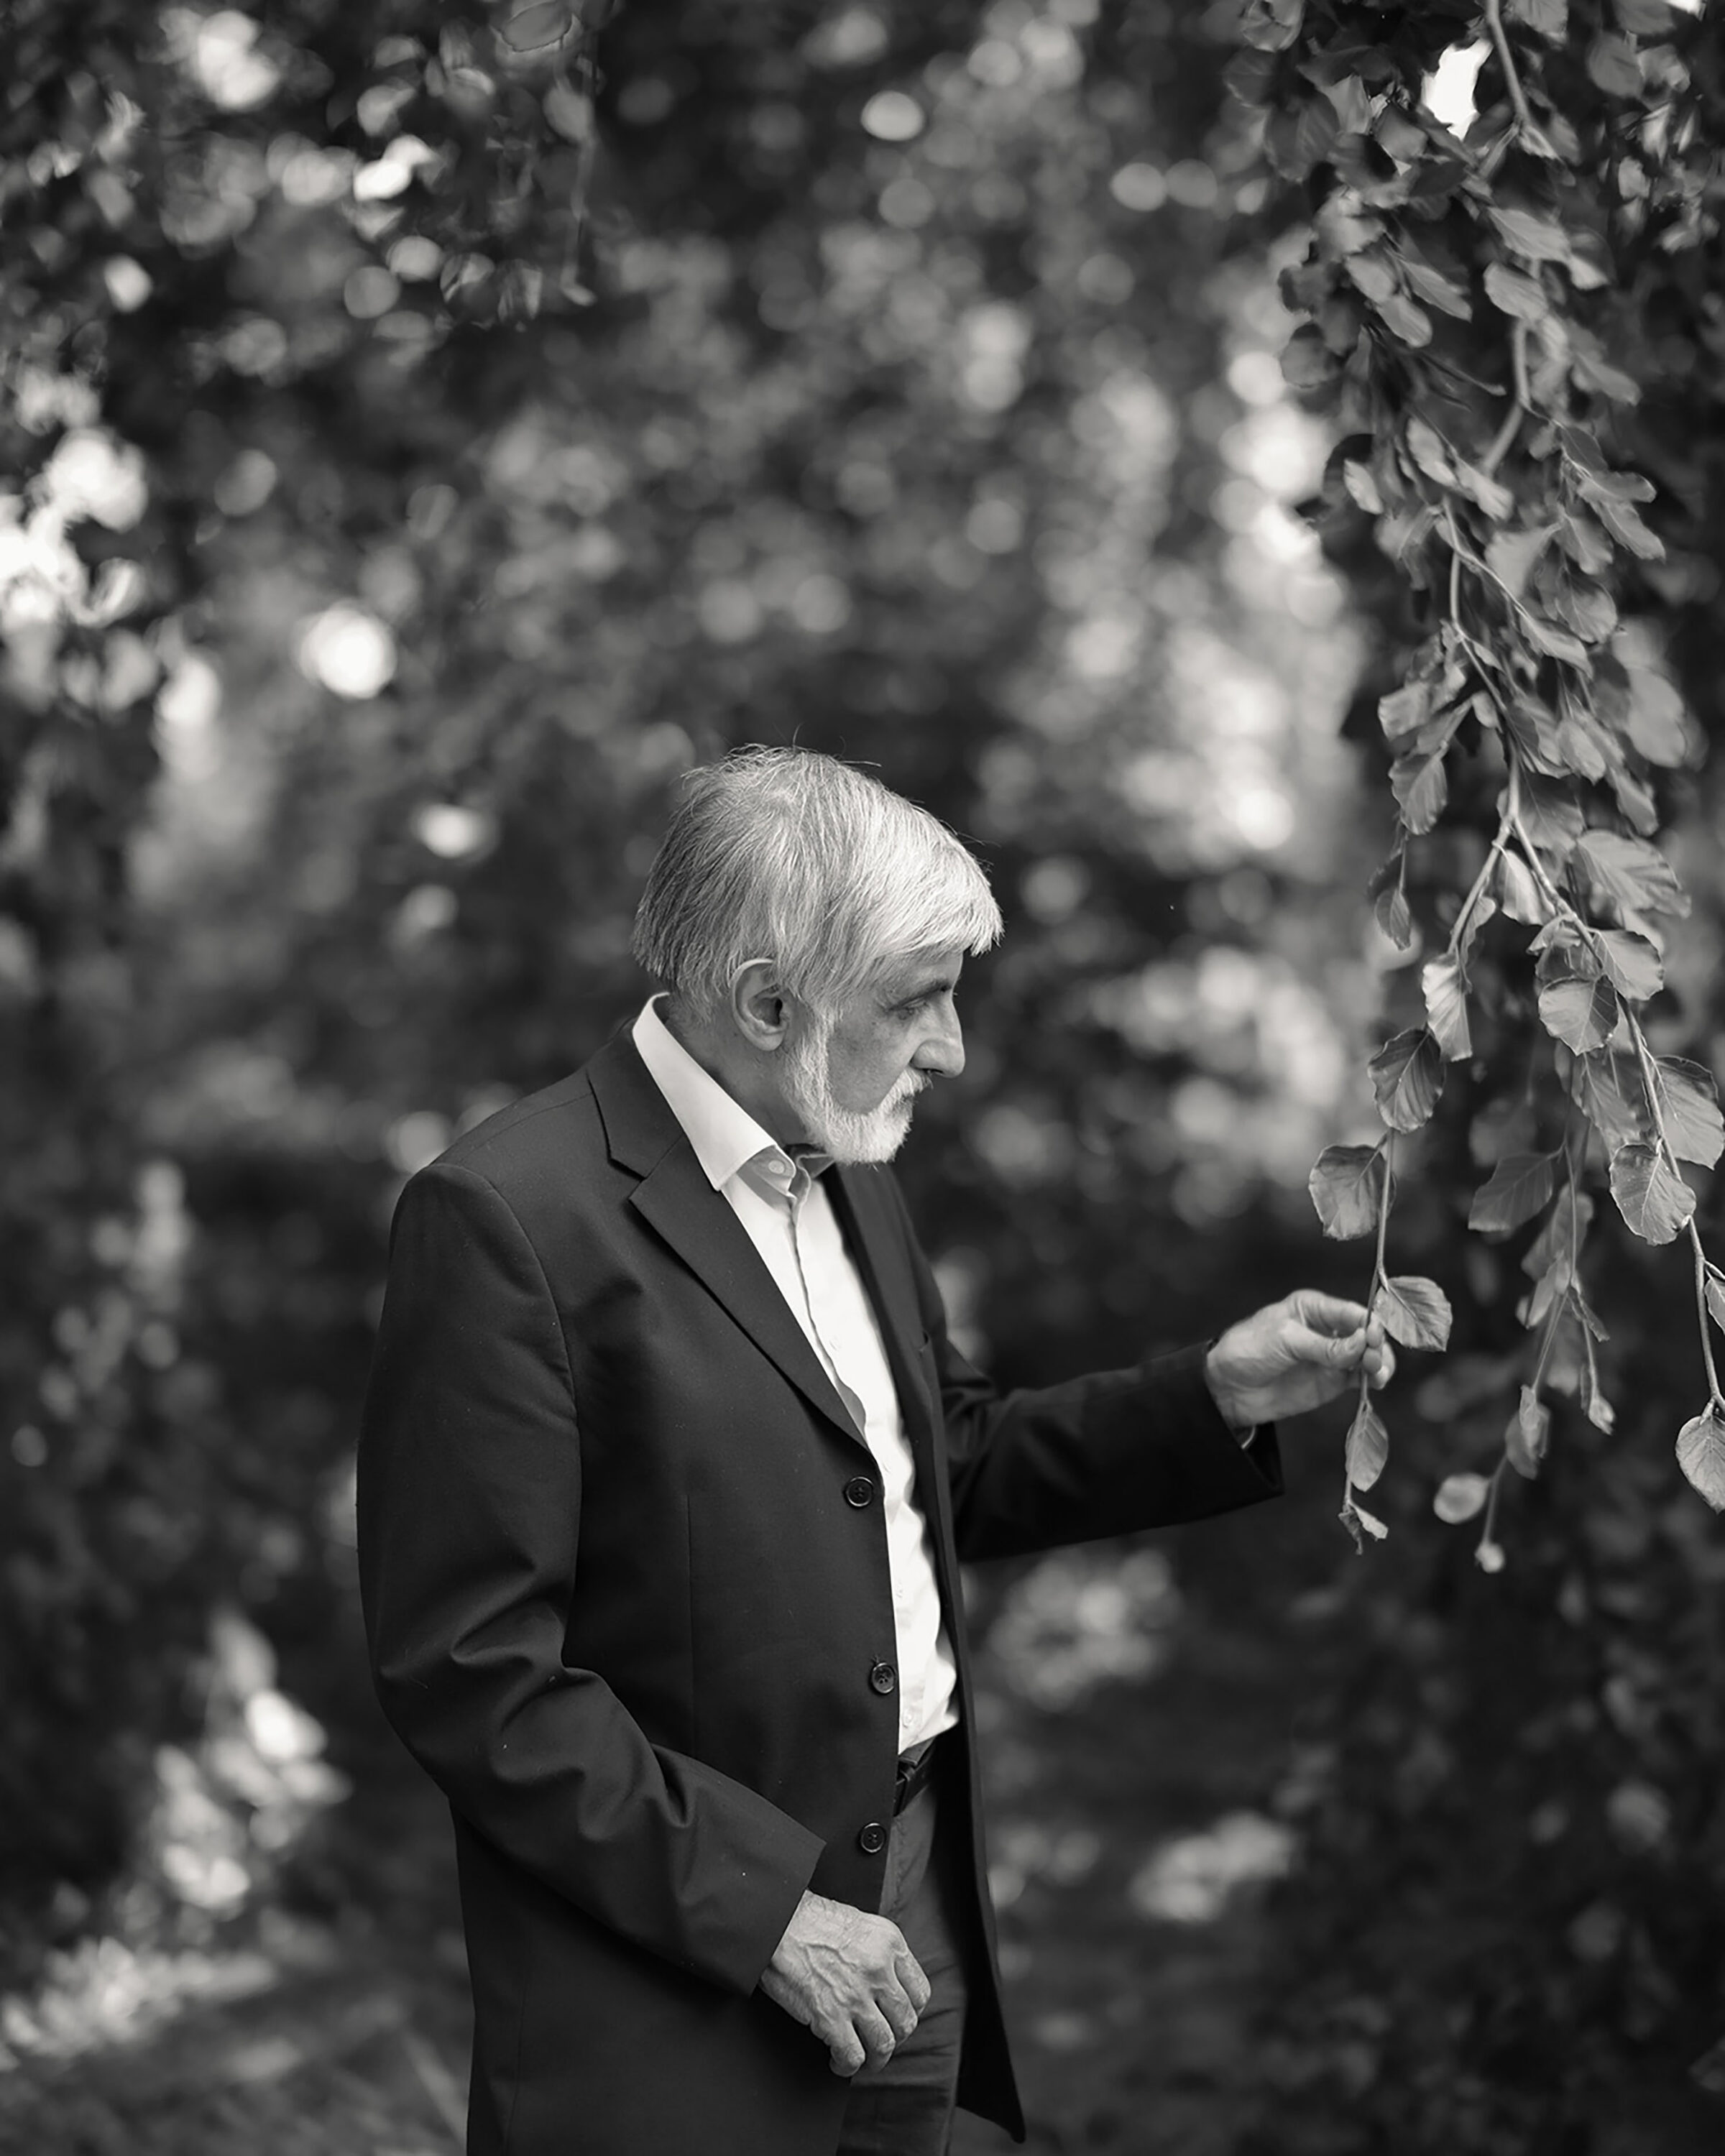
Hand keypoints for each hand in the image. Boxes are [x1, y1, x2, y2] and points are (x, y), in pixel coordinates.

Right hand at [760, 1889, 929, 2076]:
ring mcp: (856, 1995)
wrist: (775, 1922)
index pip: (920, 1992)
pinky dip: (847, 2066)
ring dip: (876, 2059)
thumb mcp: (859, 1923)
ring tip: (864, 2059)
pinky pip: (852, 2057)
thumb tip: (888, 1983)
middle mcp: (879, 1970)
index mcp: (889, 1942)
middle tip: (881, 2040)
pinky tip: (838, 2061)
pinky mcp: (830, 2017)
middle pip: (906, 2022)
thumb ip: (879, 1951)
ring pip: (884, 2044)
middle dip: (895, 2038)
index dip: (910, 2012)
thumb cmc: (809, 1920)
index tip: (898, 2018)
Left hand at [1204, 1290, 1394, 1430]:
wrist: (1228, 1387)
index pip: (1352, 1312)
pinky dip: (1371, 1379)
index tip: (1375, 1336)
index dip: (1368, 1323)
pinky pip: (1359, 1378)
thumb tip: (1362, 1344)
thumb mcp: (1284, 1340)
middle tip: (1374, 1359)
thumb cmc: (1249, 1350)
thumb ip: (1324, 1346)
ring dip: (1378, 1363)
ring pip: (1367, 1356)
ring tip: (1377, 1373)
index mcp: (1314, 1308)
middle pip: (1365, 1334)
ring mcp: (1332, 1357)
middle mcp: (1328, 1330)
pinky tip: (1375, 1382)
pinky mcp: (1332, 1381)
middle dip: (1376, 1344)